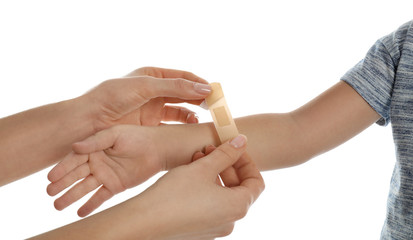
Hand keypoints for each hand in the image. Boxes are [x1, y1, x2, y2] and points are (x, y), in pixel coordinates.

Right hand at [47, 125, 161, 216]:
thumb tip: (73, 147)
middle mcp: (97, 162)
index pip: (74, 159)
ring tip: (57, 205)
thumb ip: (95, 141)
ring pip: (85, 187)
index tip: (51, 178)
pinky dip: (90, 205)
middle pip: (76, 175)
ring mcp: (106, 175)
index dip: (62, 168)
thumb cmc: (137, 137)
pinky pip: (100, 197)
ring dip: (71, 196)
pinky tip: (80, 213)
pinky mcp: (116, 186)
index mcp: (94, 148)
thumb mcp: (114, 134)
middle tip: (50, 192)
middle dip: (62, 184)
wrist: (158, 149)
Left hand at [82, 66, 210, 130]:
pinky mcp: (150, 124)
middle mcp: (155, 90)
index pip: (183, 76)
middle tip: (215, 105)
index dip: (199, 82)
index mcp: (152, 75)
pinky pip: (172, 122)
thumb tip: (205, 87)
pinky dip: (183, 123)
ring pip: (180, 108)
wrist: (90, 121)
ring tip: (203, 117)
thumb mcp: (146, 86)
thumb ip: (176, 86)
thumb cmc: (114, 97)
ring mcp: (153, 108)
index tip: (215, 91)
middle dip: (200, 97)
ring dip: (193, 111)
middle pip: (184, 92)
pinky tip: (190, 125)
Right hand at [136, 135, 264, 238]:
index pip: (256, 182)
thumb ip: (226, 154)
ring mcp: (214, 228)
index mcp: (237, 207)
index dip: (246, 161)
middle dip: (225, 165)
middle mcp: (230, 221)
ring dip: (213, 174)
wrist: (143, 222)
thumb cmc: (174, 195)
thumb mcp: (203, 168)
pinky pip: (210, 205)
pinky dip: (205, 188)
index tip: (232, 148)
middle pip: (238, 188)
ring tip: (195, 159)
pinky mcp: (199, 230)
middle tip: (208, 149)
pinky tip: (188, 176)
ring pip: (222, 195)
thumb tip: (242, 142)